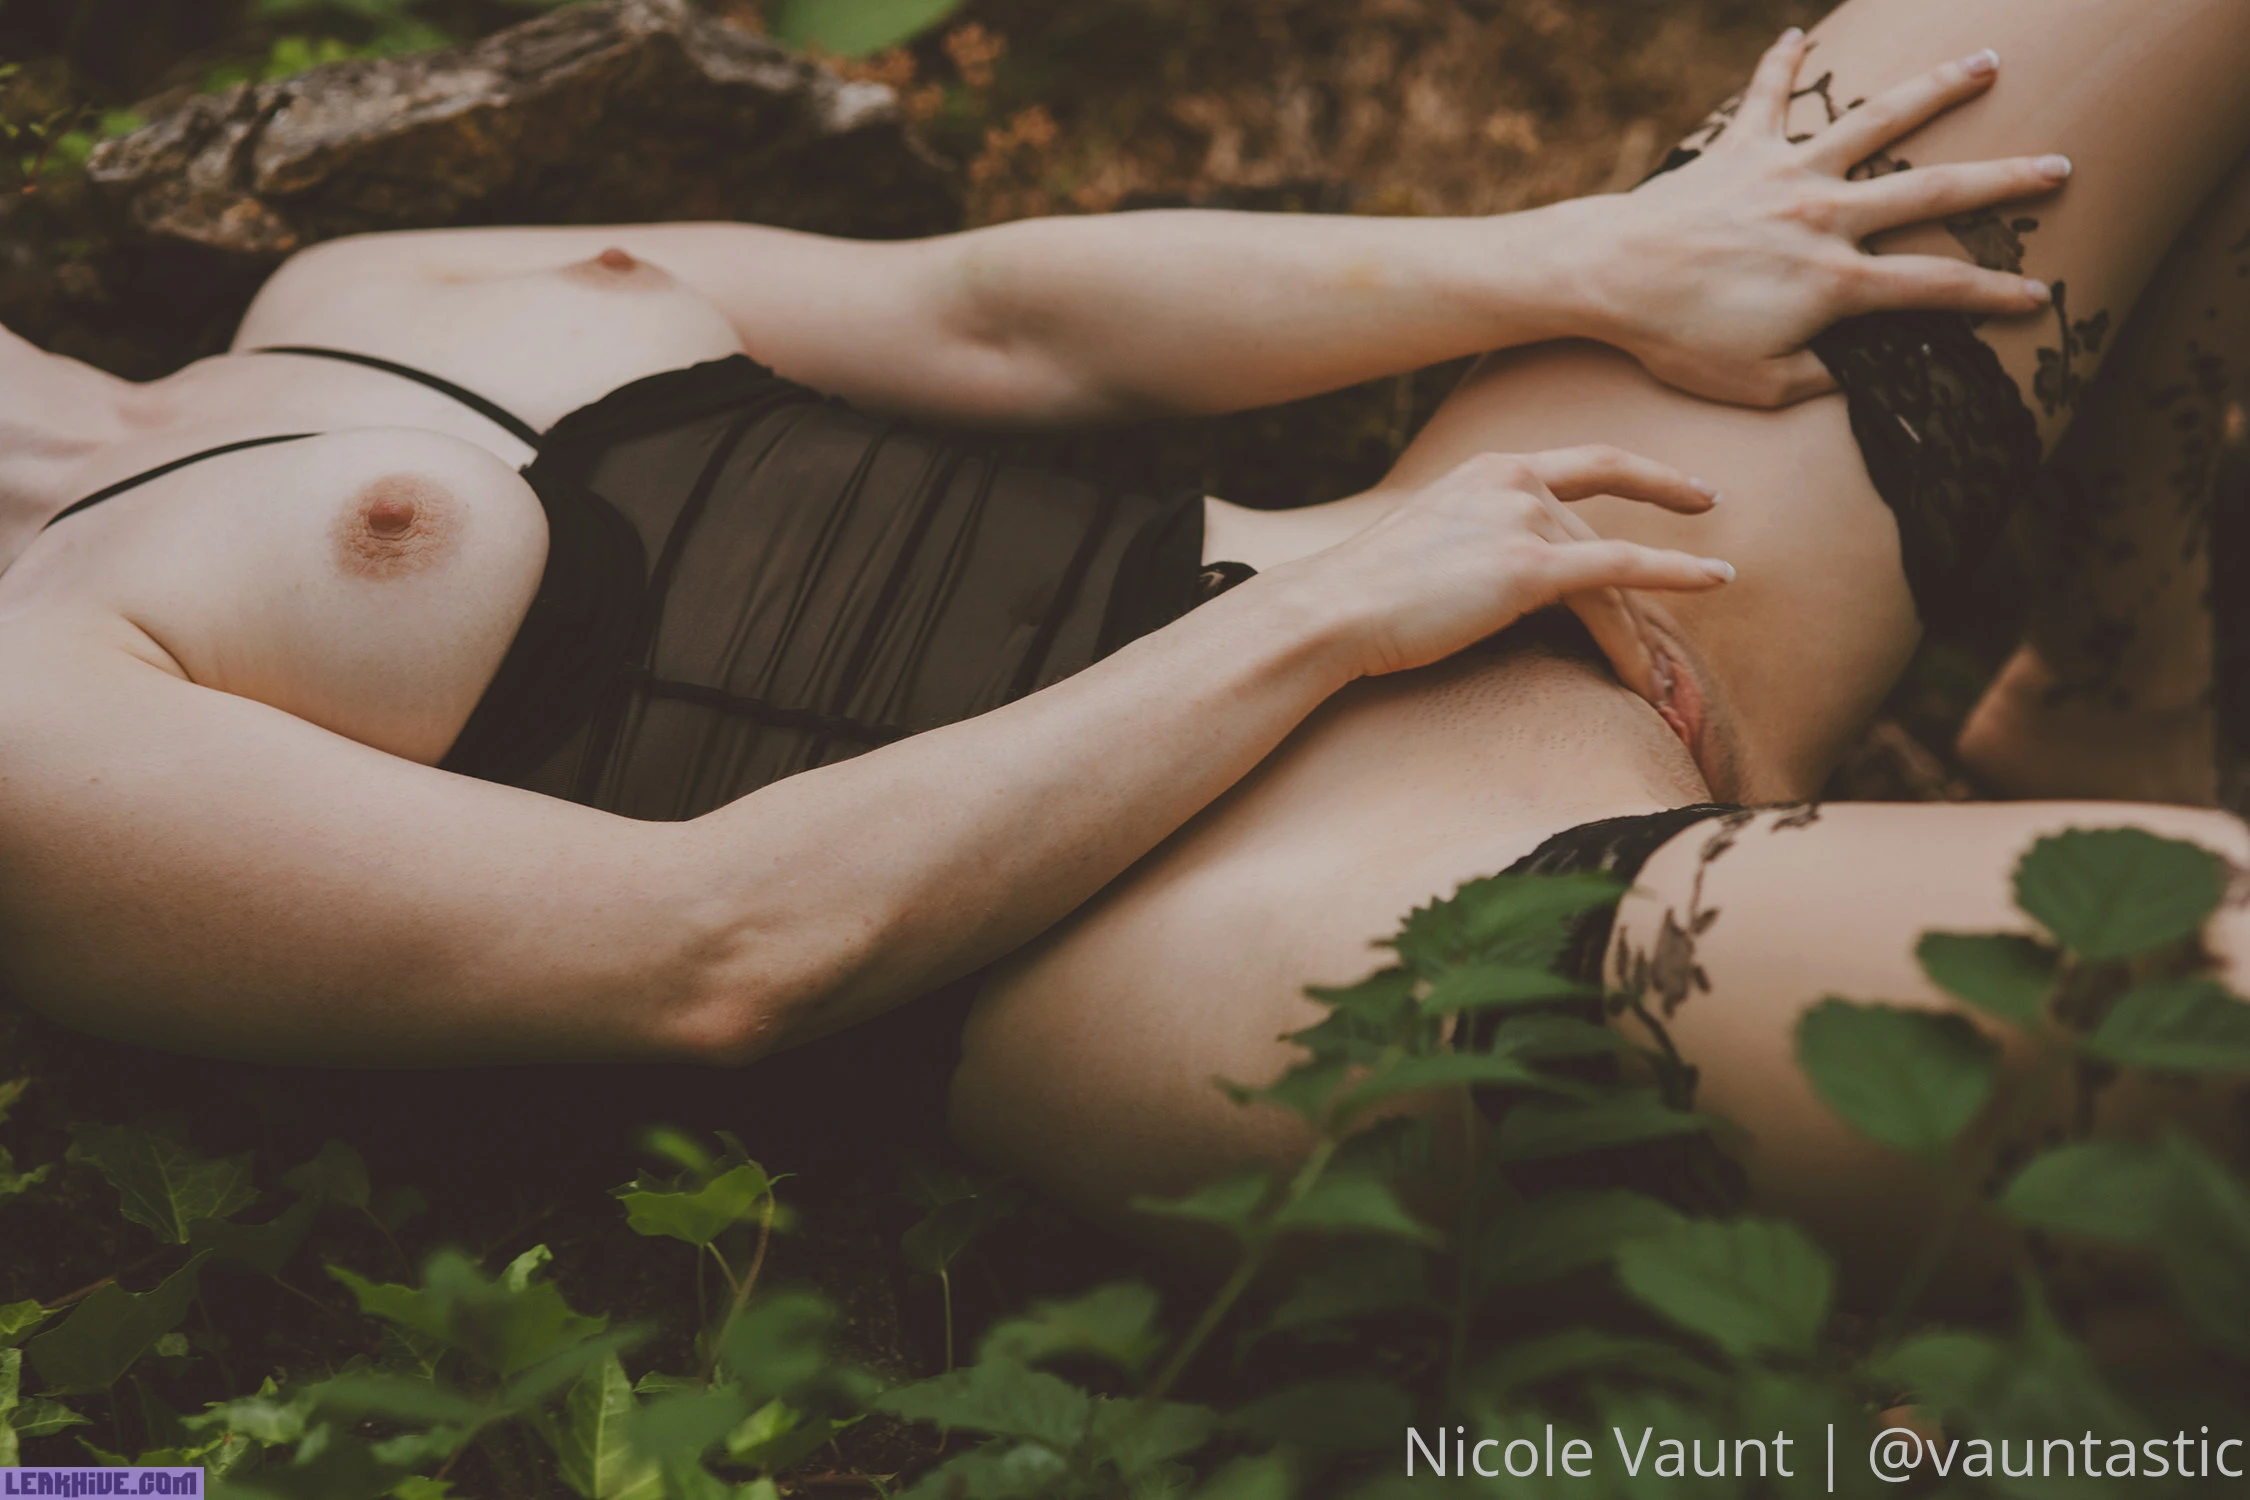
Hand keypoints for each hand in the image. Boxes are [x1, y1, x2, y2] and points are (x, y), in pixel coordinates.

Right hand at [1280, 447, 1731, 691]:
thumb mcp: (1427, 541)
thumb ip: (1477, 539)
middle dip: (1652, 585)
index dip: (1652, 476)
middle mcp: (1514, 482)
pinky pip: (1619, 575)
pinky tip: (1717, 583)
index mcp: (1490, 470)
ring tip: (1665, 682)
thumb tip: (1503, 576)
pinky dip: (1675, 577)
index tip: (1698, 493)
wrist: (1330, 610)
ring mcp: (1522, 520)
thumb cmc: (1364, 594)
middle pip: (1606, 535)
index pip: (1590, 465)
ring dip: (1641, 631)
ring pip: (1613, 571)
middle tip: (1696, 613)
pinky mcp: (1528, 568)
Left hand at [1571, 30, 2066, 406]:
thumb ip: (1818, 381)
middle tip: (2058, 166)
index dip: (1992, 297)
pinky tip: (1797, 35)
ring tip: (1985, 62)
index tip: (2039, 299)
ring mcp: (1785, 173)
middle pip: (1934, 191)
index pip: (1935, 288)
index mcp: (1836, 281)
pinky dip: (1783, 64)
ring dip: (1934, 89)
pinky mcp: (1738, 149)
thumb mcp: (1756, 385)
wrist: (1610, 277)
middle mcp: (1825, 215)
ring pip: (1875, 121)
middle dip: (2004, 182)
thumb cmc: (1677, 339)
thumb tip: (1861, 379)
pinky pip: (1767, 97)